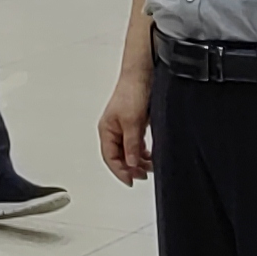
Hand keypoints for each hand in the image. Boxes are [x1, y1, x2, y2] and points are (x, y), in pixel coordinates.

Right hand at [97, 69, 153, 184]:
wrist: (142, 74)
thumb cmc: (131, 91)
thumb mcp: (132, 122)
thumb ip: (131, 145)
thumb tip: (131, 164)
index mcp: (106, 130)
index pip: (110, 158)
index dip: (120, 172)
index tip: (132, 181)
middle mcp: (113, 130)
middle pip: (119, 157)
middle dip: (130, 168)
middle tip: (143, 176)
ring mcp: (123, 127)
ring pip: (128, 151)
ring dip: (138, 161)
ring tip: (149, 167)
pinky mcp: (134, 123)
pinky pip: (136, 144)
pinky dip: (142, 152)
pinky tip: (150, 156)